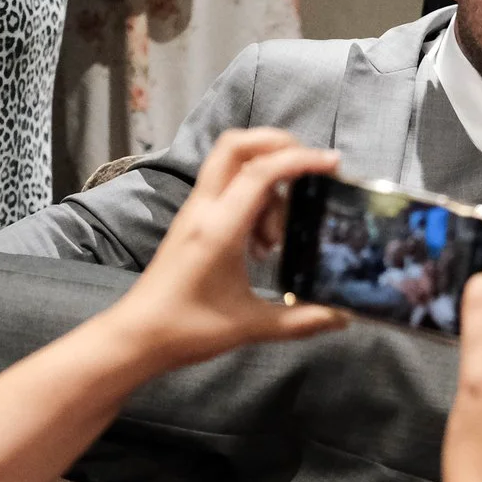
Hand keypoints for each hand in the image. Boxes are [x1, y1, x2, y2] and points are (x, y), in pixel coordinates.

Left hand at [106, 129, 350, 369]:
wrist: (138, 336)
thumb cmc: (187, 329)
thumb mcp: (250, 327)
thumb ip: (301, 321)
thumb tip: (344, 316)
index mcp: (219, 228)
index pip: (260, 172)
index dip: (300, 160)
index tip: (333, 164)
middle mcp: (204, 209)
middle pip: (237, 145)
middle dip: (278, 145)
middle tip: (310, 170)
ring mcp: (196, 212)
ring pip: (234, 166)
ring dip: (269, 185)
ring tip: (279, 238)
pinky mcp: (193, 221)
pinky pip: (228, 189)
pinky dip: (254, 200)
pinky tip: (262, 245)